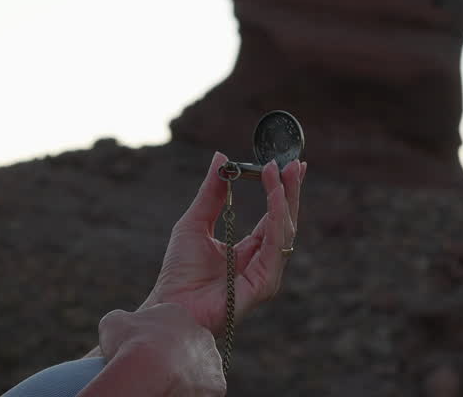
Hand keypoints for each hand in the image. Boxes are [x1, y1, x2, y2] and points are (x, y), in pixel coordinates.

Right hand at [89, 303, 225, 396]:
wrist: (147, 371)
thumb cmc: (129, 344)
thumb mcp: (113, 324)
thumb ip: (120, 321)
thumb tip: (118, 325)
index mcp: (177, 314)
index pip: (168, 326)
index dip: (154, 341)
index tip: (143, 353)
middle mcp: (200, 333)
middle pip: (186, 346)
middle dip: (174, 357)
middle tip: (155, 372)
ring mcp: (211, 359)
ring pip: (197, 368)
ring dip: (185, 375)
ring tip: (165, 385)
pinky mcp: (216, 384)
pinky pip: (204, 390)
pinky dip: (192, 393)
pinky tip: (175, 393)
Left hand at [141, 151, 305, 336]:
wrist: (170, 306)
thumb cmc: (179, 273)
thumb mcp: (194, 222)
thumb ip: (211, 192)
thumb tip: (221, 157)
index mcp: (249, 251)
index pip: (273, 217)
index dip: (282, 190)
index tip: (288, 164)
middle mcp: (262, 262)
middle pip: (285, 221)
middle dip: (290, 190)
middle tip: (292, 163)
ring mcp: (266, 274)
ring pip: (285, 230)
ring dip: (284, 198)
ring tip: (279, 171)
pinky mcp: (264, 284)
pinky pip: (276, 246)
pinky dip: (277, 219)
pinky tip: (275, 197)